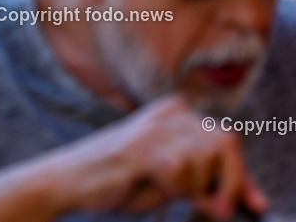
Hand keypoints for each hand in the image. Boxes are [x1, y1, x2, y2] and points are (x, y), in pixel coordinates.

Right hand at [48, 96, 267, 219]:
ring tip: (164, 190)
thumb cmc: (116, 179)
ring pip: (204, 160)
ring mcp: (153, 129)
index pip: (227, 138)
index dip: (243, 175)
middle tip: (212, 209)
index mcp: (174, 112)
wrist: (67, 180)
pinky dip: (170, 190)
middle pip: (225, 144)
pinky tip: (147, 184)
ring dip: (191, 188)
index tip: (255, 203)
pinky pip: (179, 175)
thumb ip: (202, 177)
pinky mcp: (140, 148)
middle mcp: (166, 113)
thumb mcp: (167, 175)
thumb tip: (244, 198)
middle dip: (227, 183)